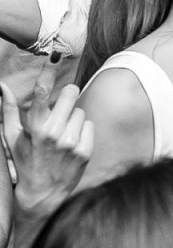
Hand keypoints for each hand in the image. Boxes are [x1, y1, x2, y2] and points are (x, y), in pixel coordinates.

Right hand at [3, 67, 93, 217]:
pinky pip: (90, 125)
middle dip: (66, 96)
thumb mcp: (11, 136)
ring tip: (62, 134)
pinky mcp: (86, 150)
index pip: (42, 92)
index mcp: (34, 127)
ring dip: (73, 118)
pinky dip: (82, 131)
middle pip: (71, 93)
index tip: (55, 54)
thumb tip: (1, 85)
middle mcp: (54, 132)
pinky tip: (71, 143)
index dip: (48, 71)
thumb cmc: (25, 161)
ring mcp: (72, 142)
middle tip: (59, 109)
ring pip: (81, 111)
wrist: (43, 193)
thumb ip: (8, 110)